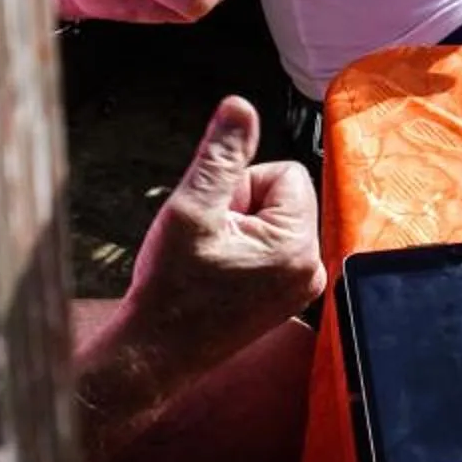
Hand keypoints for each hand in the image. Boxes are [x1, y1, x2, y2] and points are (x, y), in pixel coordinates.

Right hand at [110, 97, 321, 405]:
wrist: (151, 354)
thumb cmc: (168, 290)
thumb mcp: (190, 208)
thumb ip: (220, 155)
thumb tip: (240, 107)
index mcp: (297, 245)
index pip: (286, 172)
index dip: (242, 186)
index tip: (214, 220)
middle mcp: (310, 267)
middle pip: (282, 196)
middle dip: (241, 207)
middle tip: (208, 243)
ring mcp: (300, 287)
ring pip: (272, 221)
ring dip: (238, 229)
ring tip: (208, 262)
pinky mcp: (285, 298)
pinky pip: (269, 248)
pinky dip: (241, 251)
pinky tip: (214, 277)